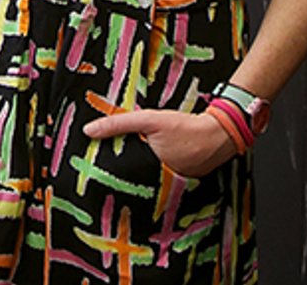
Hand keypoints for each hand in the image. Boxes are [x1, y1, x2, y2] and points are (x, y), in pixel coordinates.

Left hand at [82, 108, 239, 178]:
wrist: (218, 134)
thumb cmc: (184, 128)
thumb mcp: (149, 120)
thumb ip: (119, 124)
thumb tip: (89, 131)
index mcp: (148, 173)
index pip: (120, 177)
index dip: (106, 173)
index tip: (89, 170)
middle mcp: (158, 186)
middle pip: (131, 181)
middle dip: (119, 174)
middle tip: (100, 168)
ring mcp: (169, 187)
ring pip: (144, 181)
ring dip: (135, 174)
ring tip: (122, 165)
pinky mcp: (178, 184)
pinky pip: (158, 180)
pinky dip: (151, 173)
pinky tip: (146, 163)